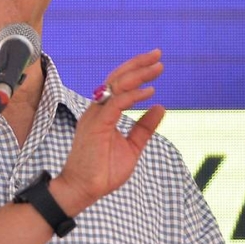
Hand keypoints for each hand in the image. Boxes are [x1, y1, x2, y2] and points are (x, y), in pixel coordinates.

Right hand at [54, 49, 165, 214]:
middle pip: (117, 78)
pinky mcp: (97, 125)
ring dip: (138, 74)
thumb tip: (160, 107)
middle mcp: (97, 109)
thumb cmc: (103, 170)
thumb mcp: (132, 146)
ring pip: (116, 86)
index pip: (119, 85)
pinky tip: (149, 91)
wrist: (84, 188)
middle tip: (158, 55)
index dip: (136, 71)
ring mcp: (95, 115)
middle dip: (138, 65)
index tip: (155, 63)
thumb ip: (144, 127)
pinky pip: (116, 103)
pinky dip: (133, 95)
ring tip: (157, 67)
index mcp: (103, 113)